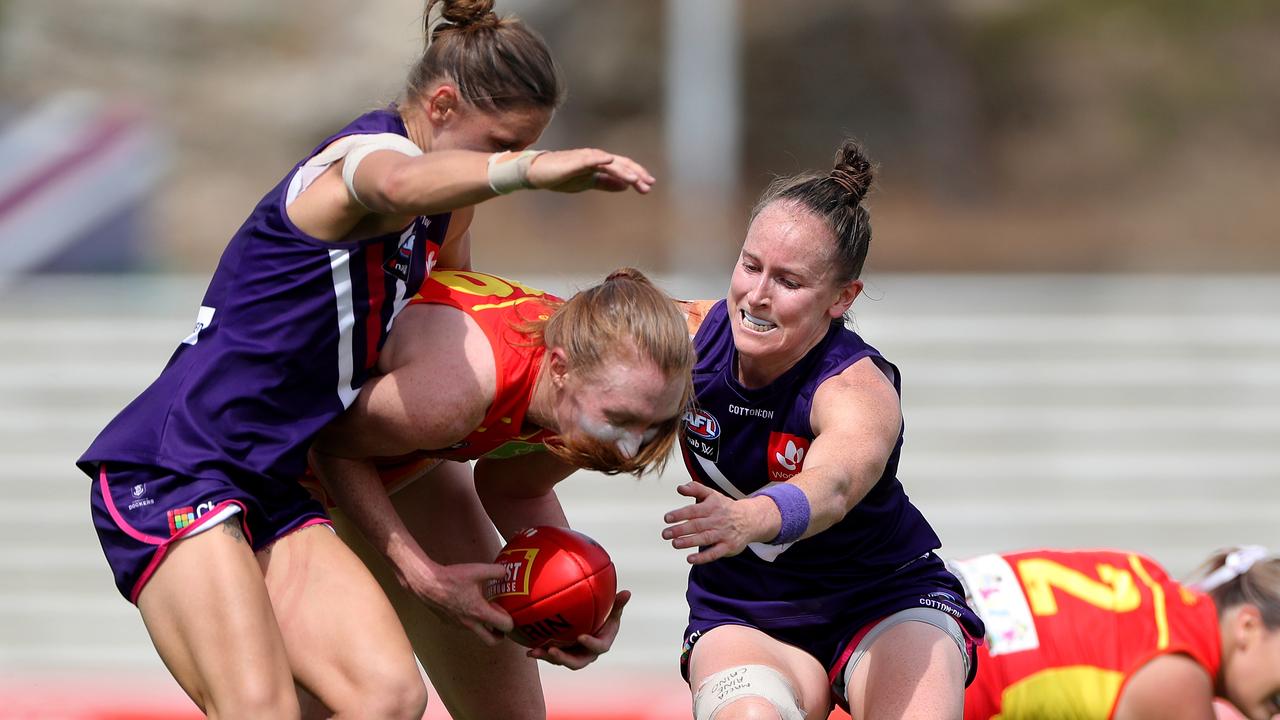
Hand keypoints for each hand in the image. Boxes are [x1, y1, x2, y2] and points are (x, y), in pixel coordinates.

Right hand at [399, 560, 513, 644]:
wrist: (426, 584)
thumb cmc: (451, 578)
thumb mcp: (477, 570)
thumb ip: (496, 571)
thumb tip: (505, 572)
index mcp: (480, 612)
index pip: (505, 626)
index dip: (510, 620)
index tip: (507, 612)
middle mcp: (470, 623)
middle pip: (492, 641)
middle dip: (500, 635)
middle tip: (500, 623)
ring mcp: (458, 625)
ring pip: (476, 632)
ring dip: (483, 625)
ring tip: (483, 608)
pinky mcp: (448, 623)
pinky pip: (463, 626)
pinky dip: (469, 620)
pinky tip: (467, 604)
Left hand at [526, 591, 630, 669]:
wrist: (591, 629)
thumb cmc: (604, 619)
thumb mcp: (612, 612)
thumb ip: (618, 604)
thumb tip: (628, 592)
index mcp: (601, 644)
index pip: (599, 647)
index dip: (590, 644)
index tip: (581, 636)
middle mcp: (587, 654)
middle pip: (577, 662)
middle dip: (564, 659)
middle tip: (553, 651)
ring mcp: (573, 656)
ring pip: (561, 661)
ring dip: (548, 658)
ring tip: (536, 652)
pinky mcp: (562, 656)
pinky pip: (551, 656)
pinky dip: (540, 653)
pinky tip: (528, 650)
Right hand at [527, 149, 654, 193]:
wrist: (540, 174)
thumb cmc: (563, 176)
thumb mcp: (588, 182)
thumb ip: (606, 183)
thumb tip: (625, 186)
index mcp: (600, 164)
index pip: (623, 168)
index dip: (637, 176)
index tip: (648, 186)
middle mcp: (596, 158)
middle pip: (620, 164)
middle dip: (635, 174)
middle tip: (648, 185)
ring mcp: (585, 158)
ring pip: (608, 162)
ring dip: (623, 170)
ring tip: (635, 179)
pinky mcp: (574, 161)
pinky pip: (588, 159)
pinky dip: (600, 159)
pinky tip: (609, 161)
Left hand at [662, 482, 775, 564]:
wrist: (750, 519)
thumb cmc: (724, 507)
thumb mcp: (712, 495)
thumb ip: (695, 489)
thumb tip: (679, 488)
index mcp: (712, 506)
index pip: (694, 510)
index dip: (680, 514)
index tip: (667, 518)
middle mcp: (718, 520)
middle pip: (697, 525)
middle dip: (680, 530)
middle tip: (665, 534)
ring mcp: (723, 534)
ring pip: (705, 538)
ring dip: (689, 542)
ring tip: (675, 544)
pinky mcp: (728, 547)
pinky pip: (715, 553)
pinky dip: (703, 557)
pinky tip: (690, 559)